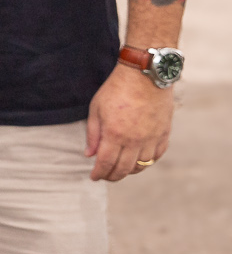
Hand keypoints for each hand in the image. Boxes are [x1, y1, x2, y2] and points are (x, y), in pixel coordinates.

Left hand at [85, 61, 174, 181]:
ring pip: (142, 165)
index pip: (106, 163)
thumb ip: (93, 134)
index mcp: (115, 134)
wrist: (145, 76)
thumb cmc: (116, 89)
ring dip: (129, 171)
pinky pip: (156, 155)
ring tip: (120, 169)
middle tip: (105, 176)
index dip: (99, 173)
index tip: (94, 177)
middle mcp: (135, 140)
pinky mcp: (164, 133)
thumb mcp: (96, 109)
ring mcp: (151, 138)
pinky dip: (147, 162)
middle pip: (124, 169)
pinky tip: (139, 161)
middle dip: (112, 176)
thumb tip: (90, 155)